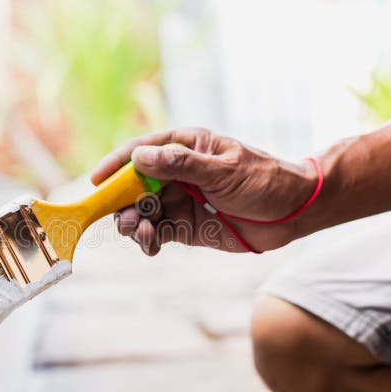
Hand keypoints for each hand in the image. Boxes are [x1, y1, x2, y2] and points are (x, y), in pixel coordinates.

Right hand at [91, 128, 317, 254]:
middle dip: (123, 202)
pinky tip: (151, 244)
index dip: (116, 165)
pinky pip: (158, 232)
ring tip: (143, 233)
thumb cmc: (264, 179)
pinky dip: (150, 240)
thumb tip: (140, 159)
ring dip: (136, 223)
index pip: (142, 151)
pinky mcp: (186, 226)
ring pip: (143, 211)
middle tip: (126, 218)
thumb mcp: (224, 170)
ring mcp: (180, 200)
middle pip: (135, 185)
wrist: (293, 211)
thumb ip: (181, 165)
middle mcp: (177, 172)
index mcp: (185, 147)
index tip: (97, 181)